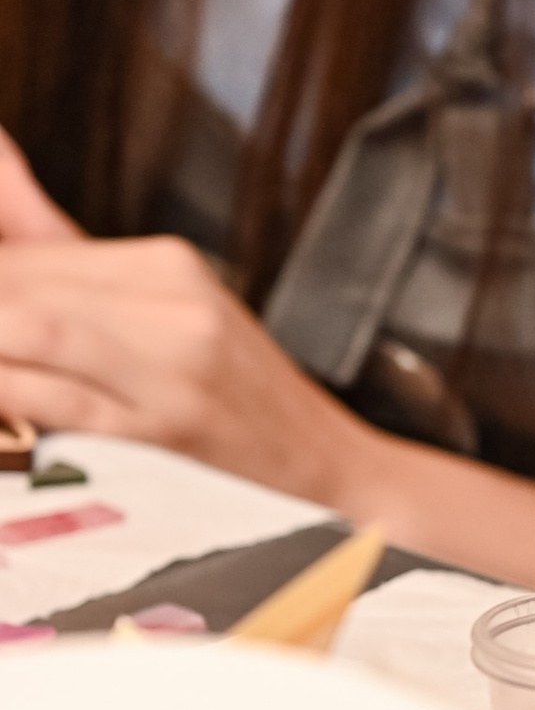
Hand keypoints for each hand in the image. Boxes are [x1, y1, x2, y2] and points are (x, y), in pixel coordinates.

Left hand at [0, 127, 367, 501]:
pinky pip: (57, 402)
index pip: (28, 249)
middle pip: (24, 284)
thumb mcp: (166, 304)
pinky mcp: (165, 433)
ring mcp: (172, 369)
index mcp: (168, 266)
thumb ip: (56, 238)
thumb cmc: (236, 399)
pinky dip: (7, 393)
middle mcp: (174, 306)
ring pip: (33, 329)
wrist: (328, 471)